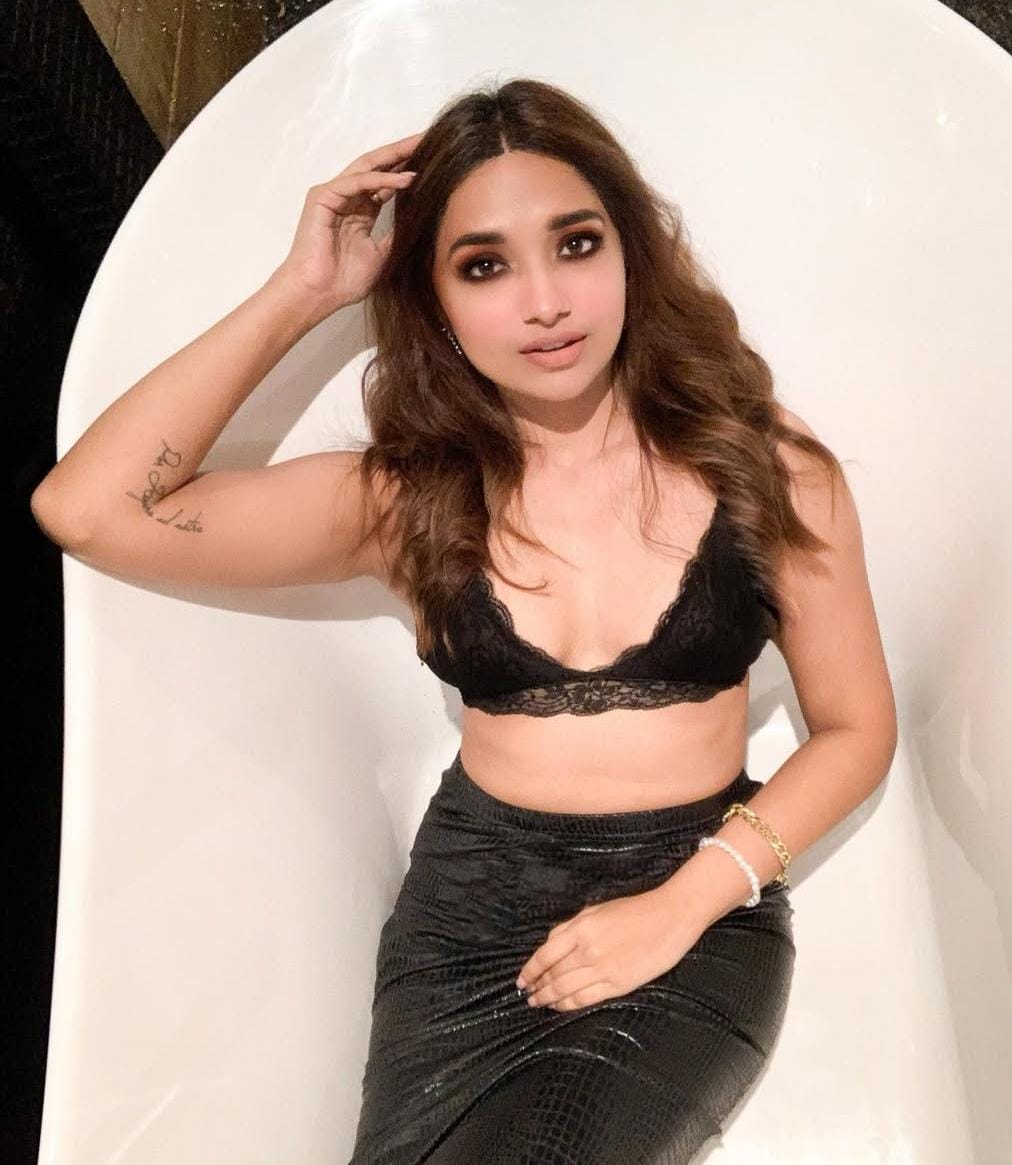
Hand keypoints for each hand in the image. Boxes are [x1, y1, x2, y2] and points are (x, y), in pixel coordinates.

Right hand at [269, 130, 425, 321]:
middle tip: (430, 138)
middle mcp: (347, 197)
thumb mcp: (384, 254)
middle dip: (404, 152)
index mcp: (361, 211)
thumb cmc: (345, 281)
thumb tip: (424, 218)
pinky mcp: (323, 197)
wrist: (318, 294)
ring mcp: (333, 195)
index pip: (387, 181)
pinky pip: (357, 182)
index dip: (409, 169)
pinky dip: (381, 179)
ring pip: (368, 167)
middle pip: (379, 166)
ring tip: (421, 147)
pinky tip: (405, 179)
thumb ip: (399, 232)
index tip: (435, 159)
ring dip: (396, 157)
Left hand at [516, 886, 702, 1011]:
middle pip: (553, 975)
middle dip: (537, 987)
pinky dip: (568, 1005)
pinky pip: (585, 998)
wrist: (669, 917)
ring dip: (548, 999)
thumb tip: (551, 944)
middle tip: (528, 996)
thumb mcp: (596, 910)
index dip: (530, 970)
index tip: (522, 980)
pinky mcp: (618, 984)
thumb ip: (571, 927)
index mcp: (581, 928)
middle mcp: (588, 950)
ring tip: (539, 1003)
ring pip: (566, 990)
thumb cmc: (634, 910)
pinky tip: (561, 1006)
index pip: (545, 954)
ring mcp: (603, 969)